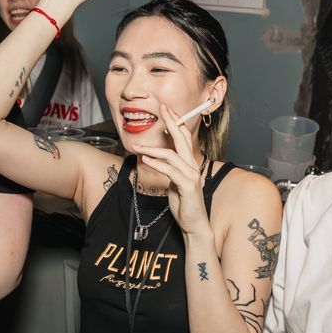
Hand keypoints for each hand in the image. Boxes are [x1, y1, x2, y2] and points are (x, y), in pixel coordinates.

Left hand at [134, 101, 210, 236]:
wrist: (194, 224)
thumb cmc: (184, 205)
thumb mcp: (175, 183)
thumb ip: (170, 170)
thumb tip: (157, 158)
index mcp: (190, 164)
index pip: (184, 138)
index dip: (176, 122)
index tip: (166, 110)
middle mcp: (193, 166)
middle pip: (182, 139)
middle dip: (171, 121)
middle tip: (162, 108)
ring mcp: (191, 176)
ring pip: (172, 155)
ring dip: (153, 149)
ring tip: (137, 147)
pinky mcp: (187, 186)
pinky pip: (170, 171)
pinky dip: (157, 163)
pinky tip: (146, 159)